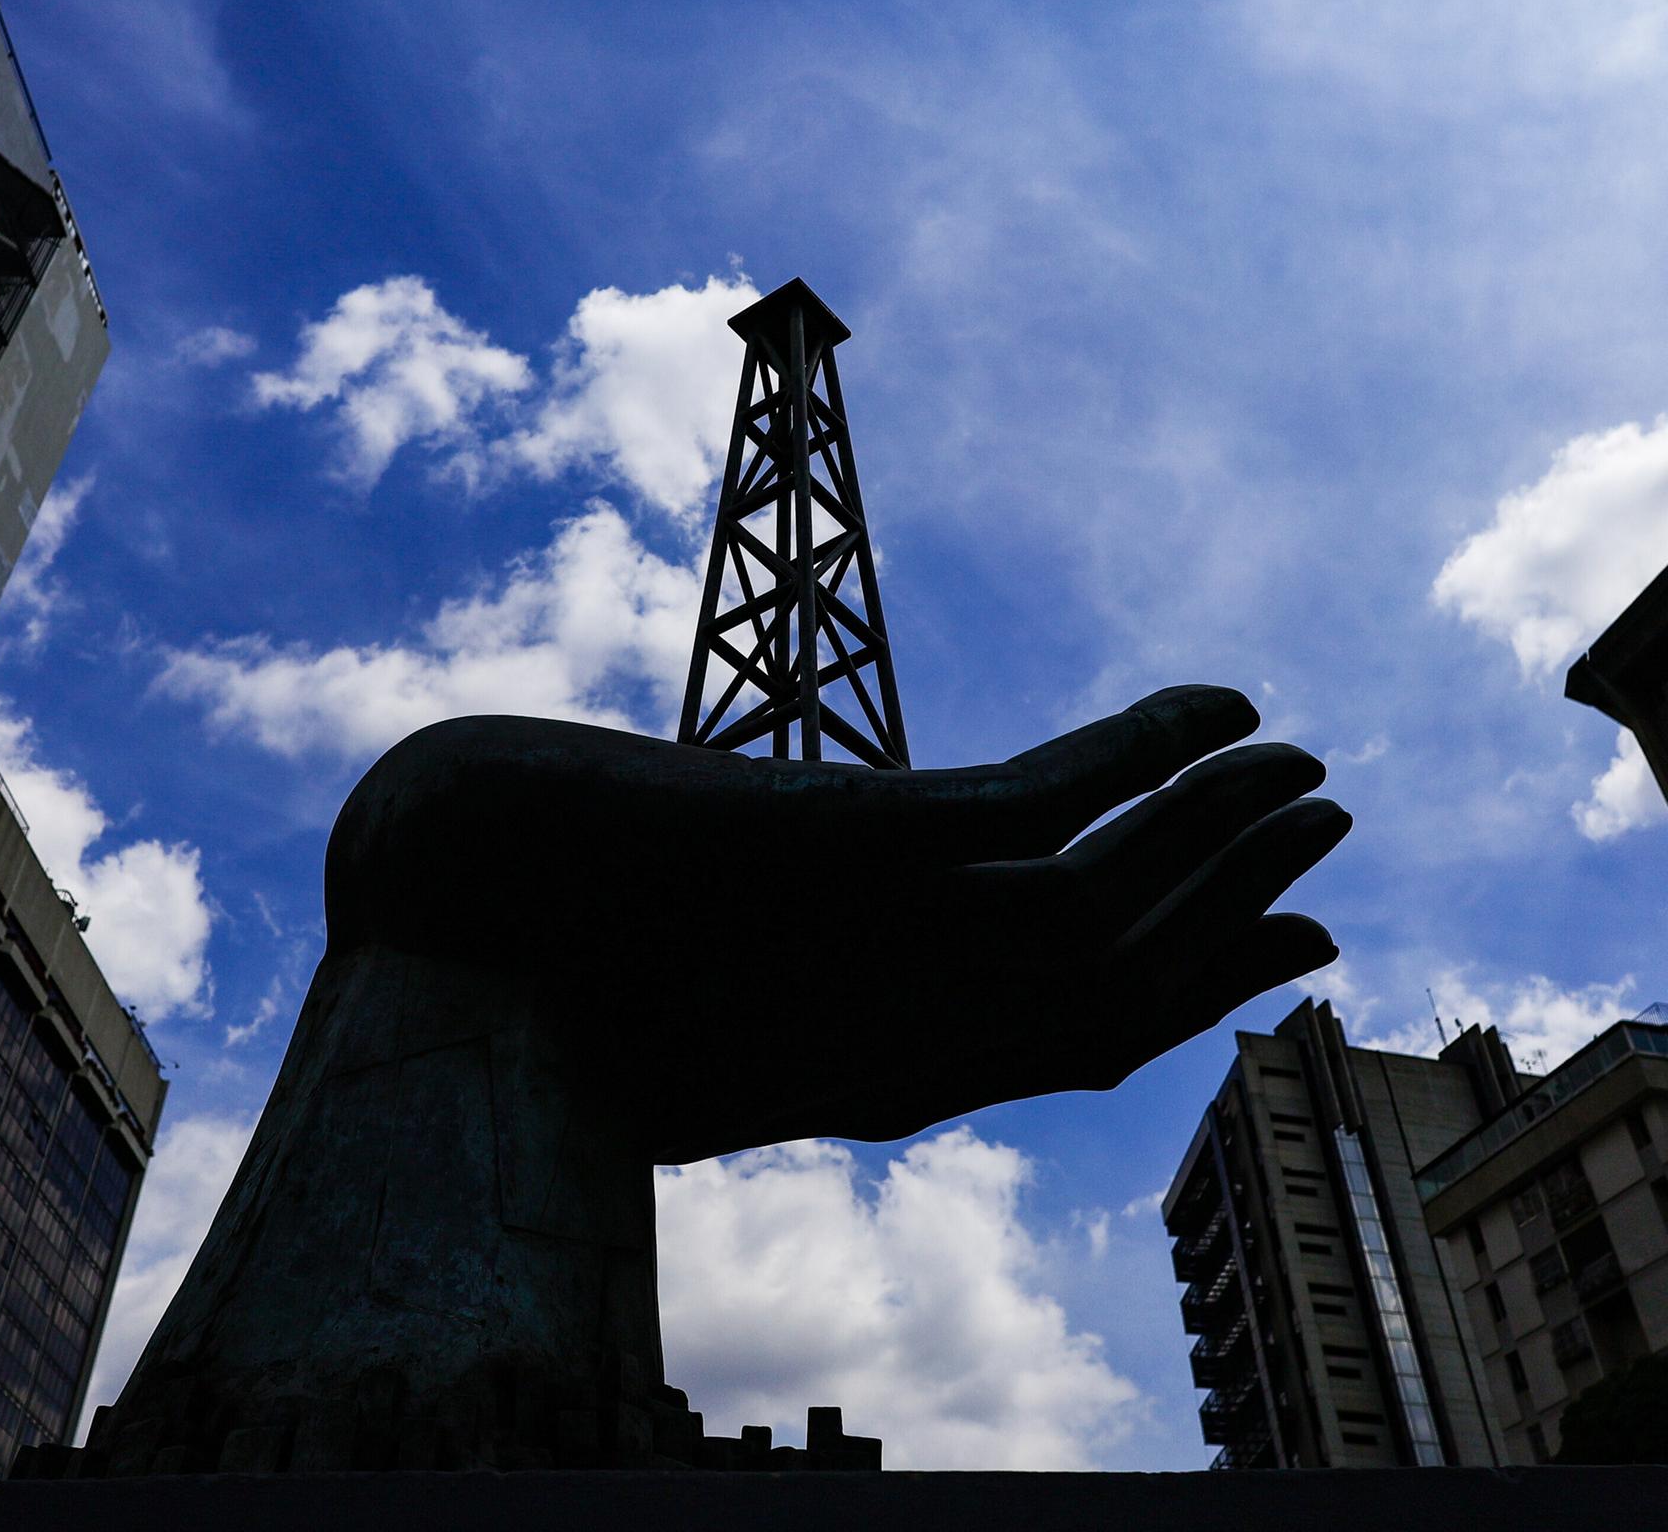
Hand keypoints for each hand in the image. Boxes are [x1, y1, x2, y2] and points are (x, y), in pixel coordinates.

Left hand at [326, 686, 1347, 1162]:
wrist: (443, 920)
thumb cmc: (536, 966)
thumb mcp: (682, 1002)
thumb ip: (775, 996)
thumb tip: (822, 926)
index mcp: (878, 1073)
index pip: (1078, 1043)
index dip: (1194, 990)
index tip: (1283, 941)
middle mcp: (916, 1030)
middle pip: (1127, 979)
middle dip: (1241, 907)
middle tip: (1333, 830)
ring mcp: (900, 940)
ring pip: (1124, 897)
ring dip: (1233, 827)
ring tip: (1315, 766)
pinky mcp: (871, 845)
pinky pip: (1058, 798)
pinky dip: (1156, 747)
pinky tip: (1223, 703)